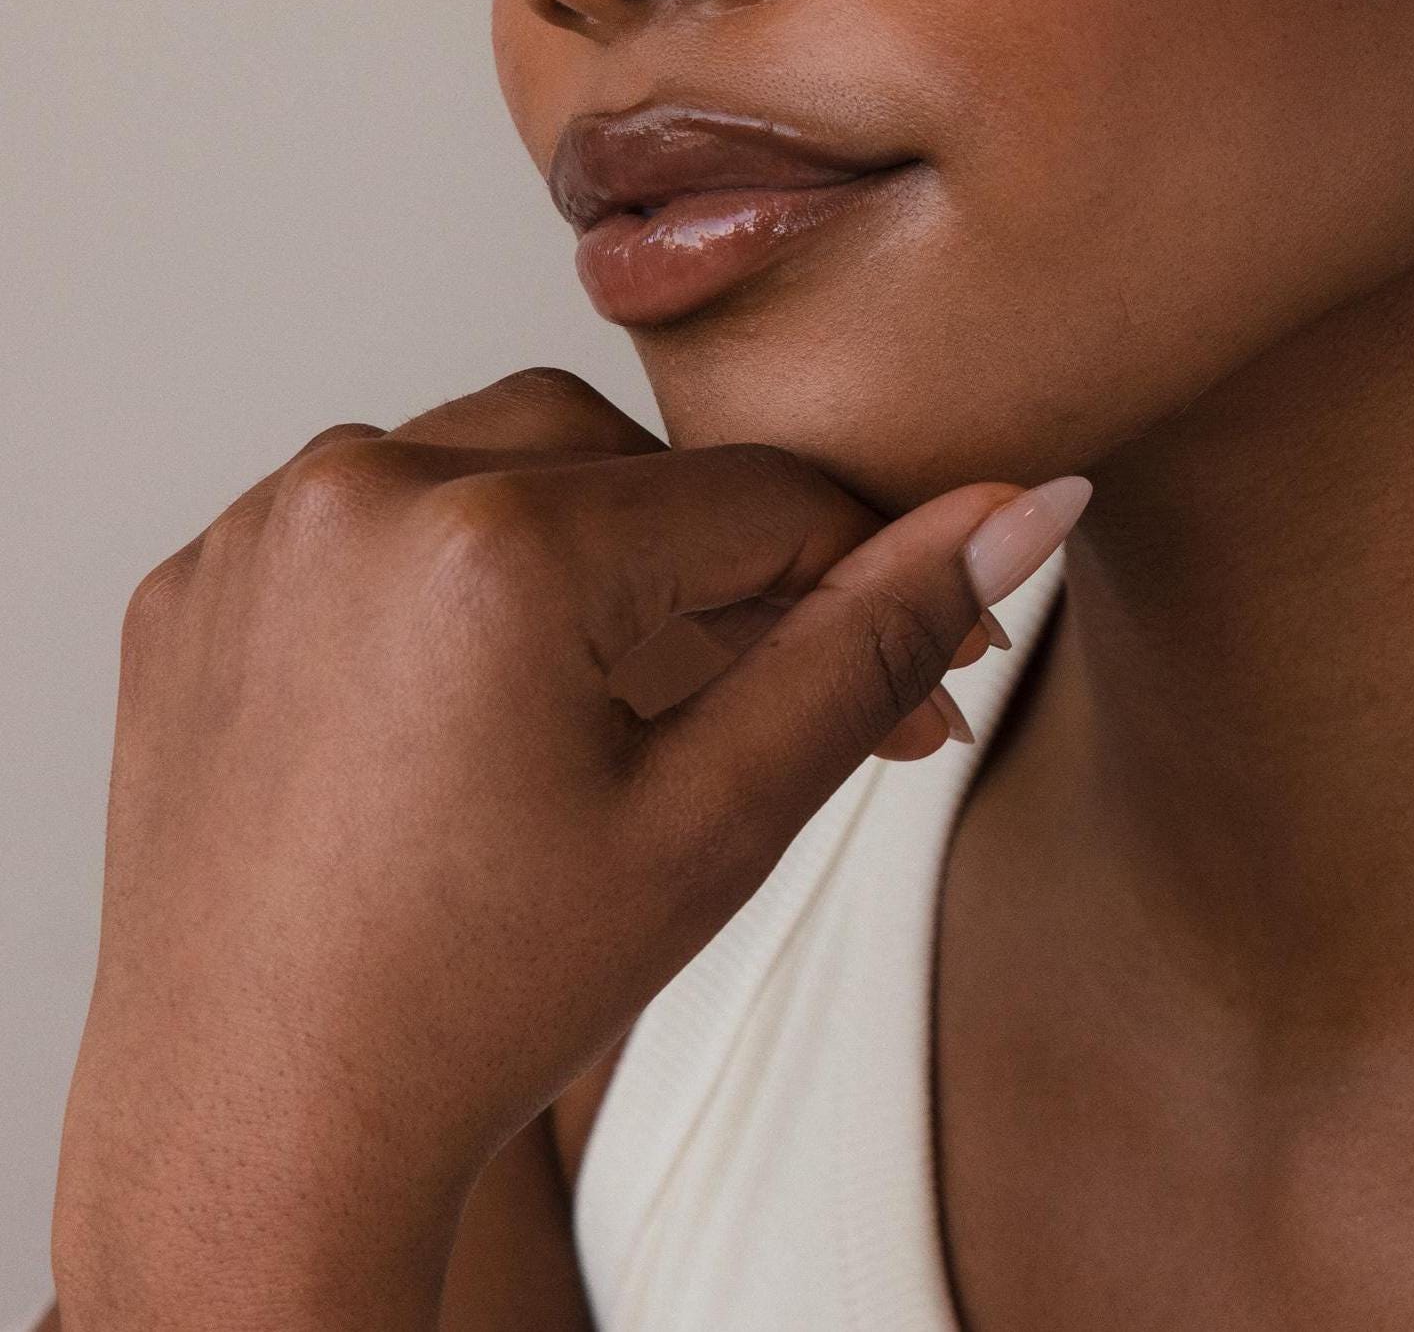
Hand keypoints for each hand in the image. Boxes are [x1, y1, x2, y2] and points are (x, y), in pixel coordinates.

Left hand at [51, 368, 1090, 1329]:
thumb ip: (878, 639)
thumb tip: (1031, 508)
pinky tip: (483, 697)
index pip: (760, 498)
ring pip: (502, 463)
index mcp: (496, 545)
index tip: (929, 663)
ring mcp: (256, 538)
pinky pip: (374, 518)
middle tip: (773, 698)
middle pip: (632, 459)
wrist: (249, 1141)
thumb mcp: (722, 818)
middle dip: (722, 565)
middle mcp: (356, 494)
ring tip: (625, 698)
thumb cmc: (485, 1001)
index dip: (866, 574)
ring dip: (587, 552)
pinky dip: (452, 573)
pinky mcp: (195, 584)